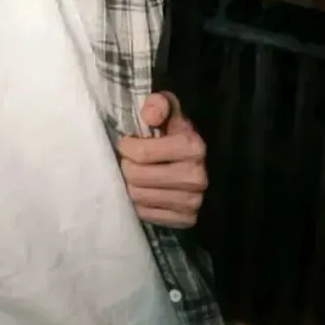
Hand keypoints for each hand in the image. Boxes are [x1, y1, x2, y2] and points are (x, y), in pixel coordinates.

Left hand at [117, 92, 207, 228]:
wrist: (197, 165)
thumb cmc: (176, 134)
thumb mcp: (169, 111)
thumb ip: (158, 104)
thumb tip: (150, 115)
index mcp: (192, 147)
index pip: (141, 154)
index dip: (126, 147)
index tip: (127, 143)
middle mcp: (196, 176)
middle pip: (136, 177)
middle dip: (126, 166)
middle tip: (128, 160)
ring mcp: (193, 201)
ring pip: (138, 197)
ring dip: (130, 185)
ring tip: (135, 175)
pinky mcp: (187, 220)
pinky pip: (147, 215)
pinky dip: (140, 203)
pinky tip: (144, 191)